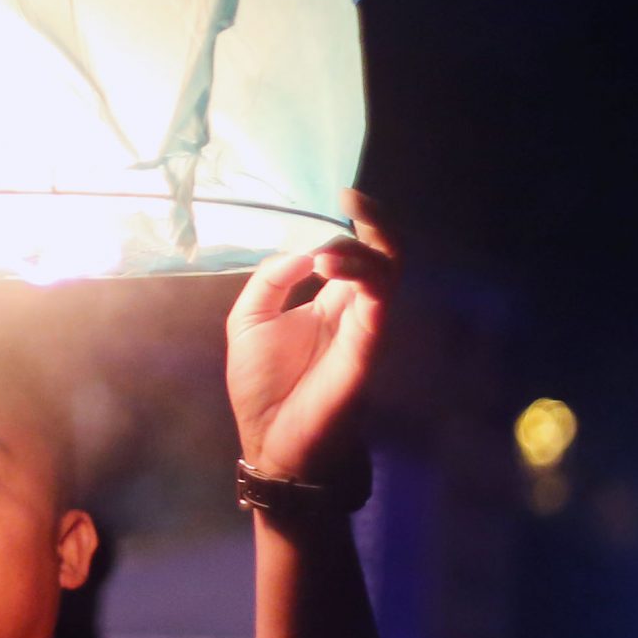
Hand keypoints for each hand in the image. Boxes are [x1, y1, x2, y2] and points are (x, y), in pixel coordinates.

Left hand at [225, 192, 397, 482]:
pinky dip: (363, 279)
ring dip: (365, 250)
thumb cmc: (263, 388)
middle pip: (383, 257)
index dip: (352, 224)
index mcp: (328, 303)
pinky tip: (334, 267)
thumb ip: (271, 282)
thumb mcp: (249, 322)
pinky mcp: (365, 351)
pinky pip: (378, 307)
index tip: (344, 194)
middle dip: (376, 224)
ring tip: (331, 250)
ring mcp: (363, 330)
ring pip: (388, 276)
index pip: (354, 254)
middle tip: (356, 198)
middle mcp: (352, 311)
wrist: (272, 444)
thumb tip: (304, 252)